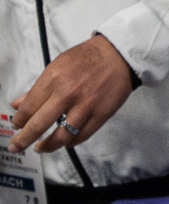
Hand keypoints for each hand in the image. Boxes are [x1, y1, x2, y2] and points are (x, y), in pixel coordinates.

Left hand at [11, 34, 134, 153]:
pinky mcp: (101, 114)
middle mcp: (67, 94)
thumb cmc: (87, 59)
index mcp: (52, 80)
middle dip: (24, 138)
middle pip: (39, 124)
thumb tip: (18, 104)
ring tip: (41, 148)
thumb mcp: (55, 67)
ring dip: (48, 145)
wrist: (117, 56)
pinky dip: (71, 141)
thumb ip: (37, 88)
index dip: (19, 120)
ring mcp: (85, 106)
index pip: (28, 107)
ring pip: (62, 135)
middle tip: (17, 146)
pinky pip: (82, 135)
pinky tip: (65, 142)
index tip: (16, 126)